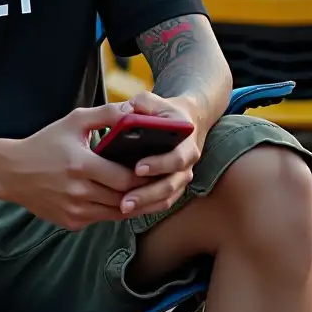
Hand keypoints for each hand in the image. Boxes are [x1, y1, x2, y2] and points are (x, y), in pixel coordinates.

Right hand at [0, 102, 151, 229]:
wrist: (11, 172)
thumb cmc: (45, 144)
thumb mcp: (73, 122)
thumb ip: (106, 114)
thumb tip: (134, 110)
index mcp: (81, 166)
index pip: (126, 178)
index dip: (144, 176)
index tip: (154, 168)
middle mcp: (78, 192)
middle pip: (124, 199)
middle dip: (143, 191)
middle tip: (157, 181)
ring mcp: (74, 211)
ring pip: (116, 214)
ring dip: (131, 204)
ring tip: (145, 191)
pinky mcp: (71, 222)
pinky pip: (100, 219)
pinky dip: (111, 210)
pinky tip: (119, 198)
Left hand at [118, 92, 202, 218]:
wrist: (185, 121)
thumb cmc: (162, 111)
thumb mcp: (154, 101)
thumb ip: (143, 103)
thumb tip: (128, 110)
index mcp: (186, 141)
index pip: (176, 157)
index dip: (159, 164)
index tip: (137, 168)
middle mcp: (188, 162)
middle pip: (171, 184)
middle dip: (147, 193)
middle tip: (125, 201)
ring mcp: (182, 176)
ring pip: (167, 197)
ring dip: (145, 205)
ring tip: (122, 208)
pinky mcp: (174, 187)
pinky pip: (163, 203)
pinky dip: (147, 208)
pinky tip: (126, 210)